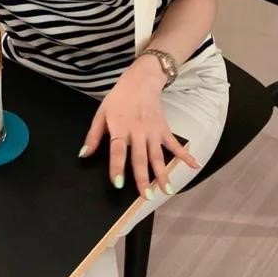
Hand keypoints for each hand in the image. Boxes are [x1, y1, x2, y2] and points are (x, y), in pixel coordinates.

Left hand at [80, 58, 200, 196]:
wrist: (141, 80)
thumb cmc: (119, 98)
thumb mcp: (101, 113)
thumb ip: (93, 136)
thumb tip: (83, 154)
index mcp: (120, 128)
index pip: (118, 151)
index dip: (117, 167)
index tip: (118, 183)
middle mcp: (137, 132)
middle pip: (140, 158)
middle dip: (143, 178)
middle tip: (146, 196)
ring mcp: (153, 131)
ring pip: (157, 156)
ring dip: (162, 174)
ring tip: (166, 190)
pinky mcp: (164, 129)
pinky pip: (174, 144)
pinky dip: (185, 155)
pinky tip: (194, 165)